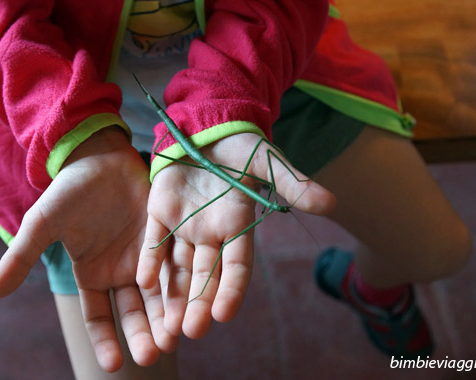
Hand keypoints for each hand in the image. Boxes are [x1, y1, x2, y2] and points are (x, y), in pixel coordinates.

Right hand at [0, 126, 176, 371]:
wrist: (100, 158)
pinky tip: (192, 301)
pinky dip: (183, 284)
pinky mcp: (166, 239)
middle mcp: (121, 273)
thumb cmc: (68, 192)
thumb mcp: (42, 225)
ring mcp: (146, 257)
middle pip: (134, 312)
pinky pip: (176, 265)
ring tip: (174, 337)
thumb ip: (20, 258)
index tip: (113, 365)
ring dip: (167, 316)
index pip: (99, 318)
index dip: (106, 341)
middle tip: (153, 355)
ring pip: (159, 294)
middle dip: (143, 334)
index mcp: (92, 276)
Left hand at [137, 133, 334, 338]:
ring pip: (178, 267)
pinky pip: (154, 241)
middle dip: (199, 303)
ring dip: (173, 294)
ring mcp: (184, 225)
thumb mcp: (268, 162)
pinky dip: (150, 261)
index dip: (231, 290)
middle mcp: (210, 233)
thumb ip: (294, 184)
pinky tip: (144, 284)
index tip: (224, 315)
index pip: (236, 266)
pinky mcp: (160, 212)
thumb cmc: (241, 146)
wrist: (209, 125)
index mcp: (237, 225)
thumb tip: (332, 203)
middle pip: (205, 275)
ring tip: (166, 327)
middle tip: (191, 332)